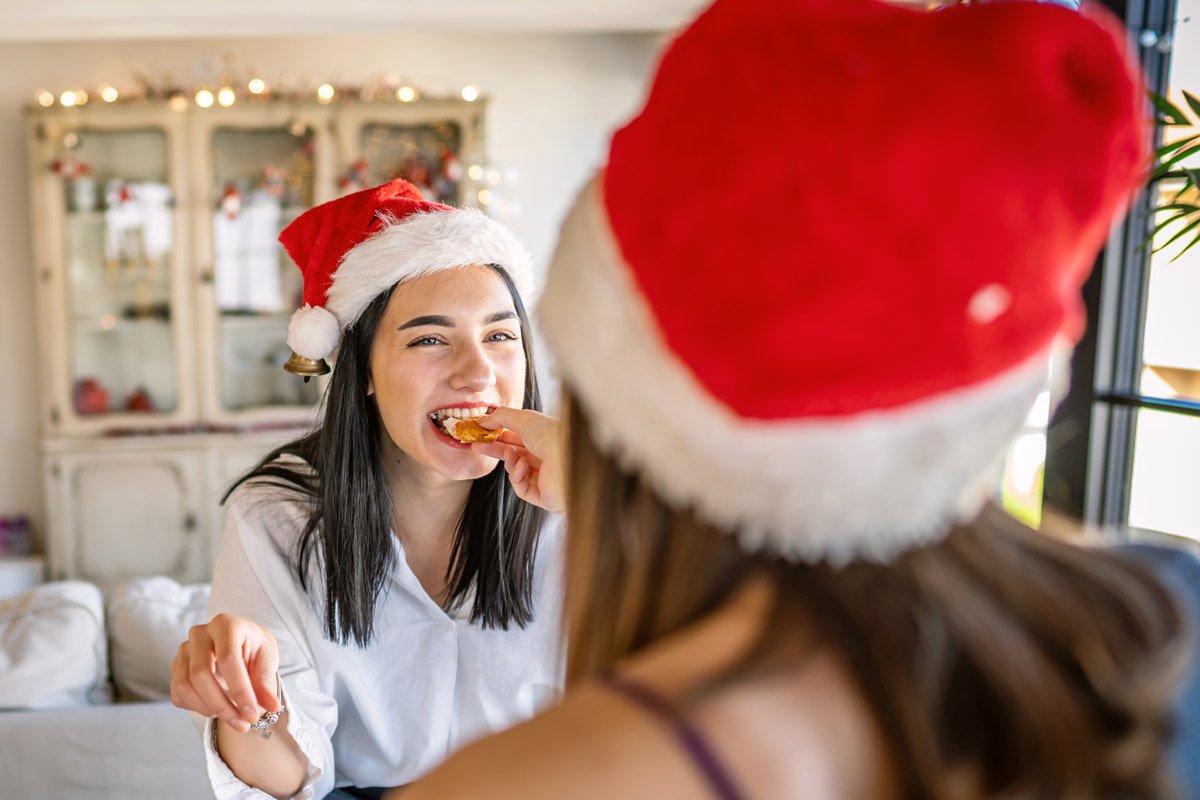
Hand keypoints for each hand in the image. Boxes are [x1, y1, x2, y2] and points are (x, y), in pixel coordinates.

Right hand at [170, 613, 281, 733]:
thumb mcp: (267, 660)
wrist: (240, 643)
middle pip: (200, 674)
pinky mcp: (175, 666)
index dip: (240, 691)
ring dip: (209, 709)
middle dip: (222, 705)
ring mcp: (183, 650)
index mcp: (226, 624)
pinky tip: (217, 708)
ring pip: (185, 686)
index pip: (228, 659)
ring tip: (233, 716)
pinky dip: (198, 708)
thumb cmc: (254, 649)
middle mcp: (199, 634)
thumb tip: (272, 706)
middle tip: (242, 724)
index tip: (252, 715)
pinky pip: (179, 694)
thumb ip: (266, 682)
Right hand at [472, 408, 564, 512]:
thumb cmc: (551, 434)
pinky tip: (523, 466)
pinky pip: (521, 487)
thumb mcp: (524, 418)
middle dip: (494, 449)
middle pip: (514, 454)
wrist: (567, 458)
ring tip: (511, 454)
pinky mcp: (544, 496)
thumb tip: (483, 420)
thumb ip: (501, 417)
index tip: (479, 432)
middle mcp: (547, 457)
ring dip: (509, 461)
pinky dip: (517, 475)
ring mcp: (546, 478)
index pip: (517, 437)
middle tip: (475, 445)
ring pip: (515, 471)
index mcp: (545, 438)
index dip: (497, 434)